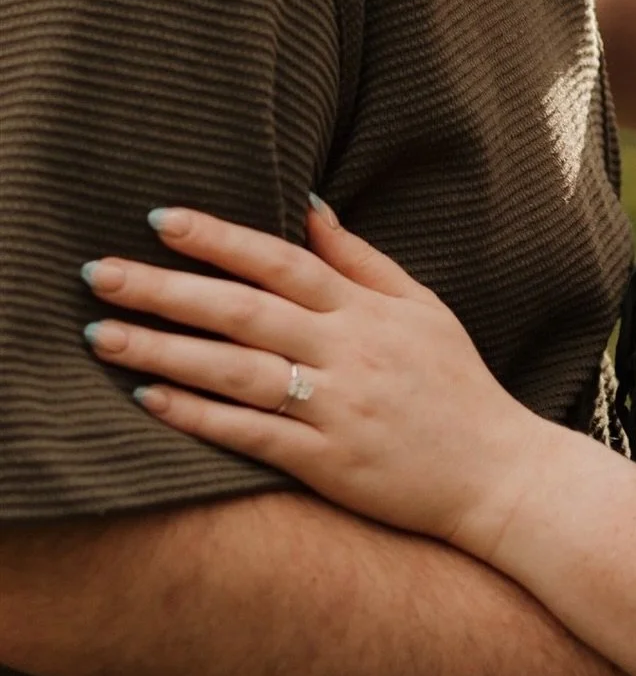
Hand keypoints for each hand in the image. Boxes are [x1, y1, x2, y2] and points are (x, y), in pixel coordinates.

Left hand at [80, 203, 537, 555]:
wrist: (496, 472)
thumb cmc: (455, 382)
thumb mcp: (421, 305)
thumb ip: (361, 258)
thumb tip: (309, 204)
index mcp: (366, 309)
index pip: (281, 260)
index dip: (220, 238)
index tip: (160, 219)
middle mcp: (347, 351)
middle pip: (244, 311)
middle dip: (167, 288)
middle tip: (100, 272)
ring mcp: (336, 408)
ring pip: (236, 371)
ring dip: (164, 351)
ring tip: (103, 334)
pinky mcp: (328, 463)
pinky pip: (252, 435)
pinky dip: (199, 417)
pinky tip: (149, 400)